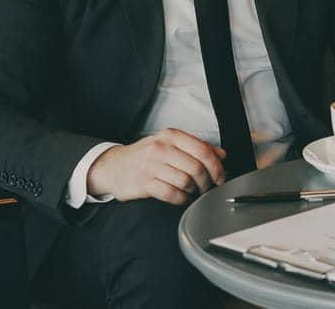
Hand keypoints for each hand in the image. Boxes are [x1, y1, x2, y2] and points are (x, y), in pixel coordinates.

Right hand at [86, 128, 226, 205]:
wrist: (113, 166)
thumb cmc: (145, 156)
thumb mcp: (169, 144)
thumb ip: (196, 147)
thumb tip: (221, 155)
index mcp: (171, 136)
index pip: (203, 150)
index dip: (216, 167)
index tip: (220, 177)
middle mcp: (161, 148)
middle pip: (197, 167)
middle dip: (206, 182)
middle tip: (206, 188)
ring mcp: (151, 165)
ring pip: (185, 181)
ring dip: (193, 191)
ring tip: (191, 192)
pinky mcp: (144, 183)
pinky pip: (171, 194)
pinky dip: (181, 199)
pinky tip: (181, 198)